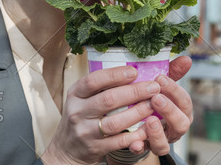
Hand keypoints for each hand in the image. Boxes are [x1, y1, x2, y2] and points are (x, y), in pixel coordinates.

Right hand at [41, 66, 160, 164]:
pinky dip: (135, 134)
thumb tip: (129, 73)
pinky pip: (119, 141)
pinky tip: (147, 128)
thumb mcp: (81, 99)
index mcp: (74, 94)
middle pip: (108, 99)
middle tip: (153, 87)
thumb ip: (99, 88)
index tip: (134, 71)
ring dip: (137, 112)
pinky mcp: (95, 148)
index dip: (115, 75)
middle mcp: (77, 112)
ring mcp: (85, 131)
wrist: (67, 149)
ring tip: (152, 105)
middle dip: (134, 92)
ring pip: (115, 121)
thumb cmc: (81, 117)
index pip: (93, 81)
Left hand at [127, 56, 193, 156]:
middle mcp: (174, 128)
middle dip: (169, 110)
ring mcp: (161, 140)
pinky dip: (139, 147)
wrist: (137, 123)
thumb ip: (172, 73)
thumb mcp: (161, 87)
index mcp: (181, 111)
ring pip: (165, 143)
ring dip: (157, 132)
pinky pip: (144, 151)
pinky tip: (133, 142)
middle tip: (156, 98)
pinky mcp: (146, 148)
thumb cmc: (152, 99)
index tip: (160, 78)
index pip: (184, 101)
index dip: (174, 90)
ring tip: (150, 120)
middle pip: (181, 123)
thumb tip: (186, 58)